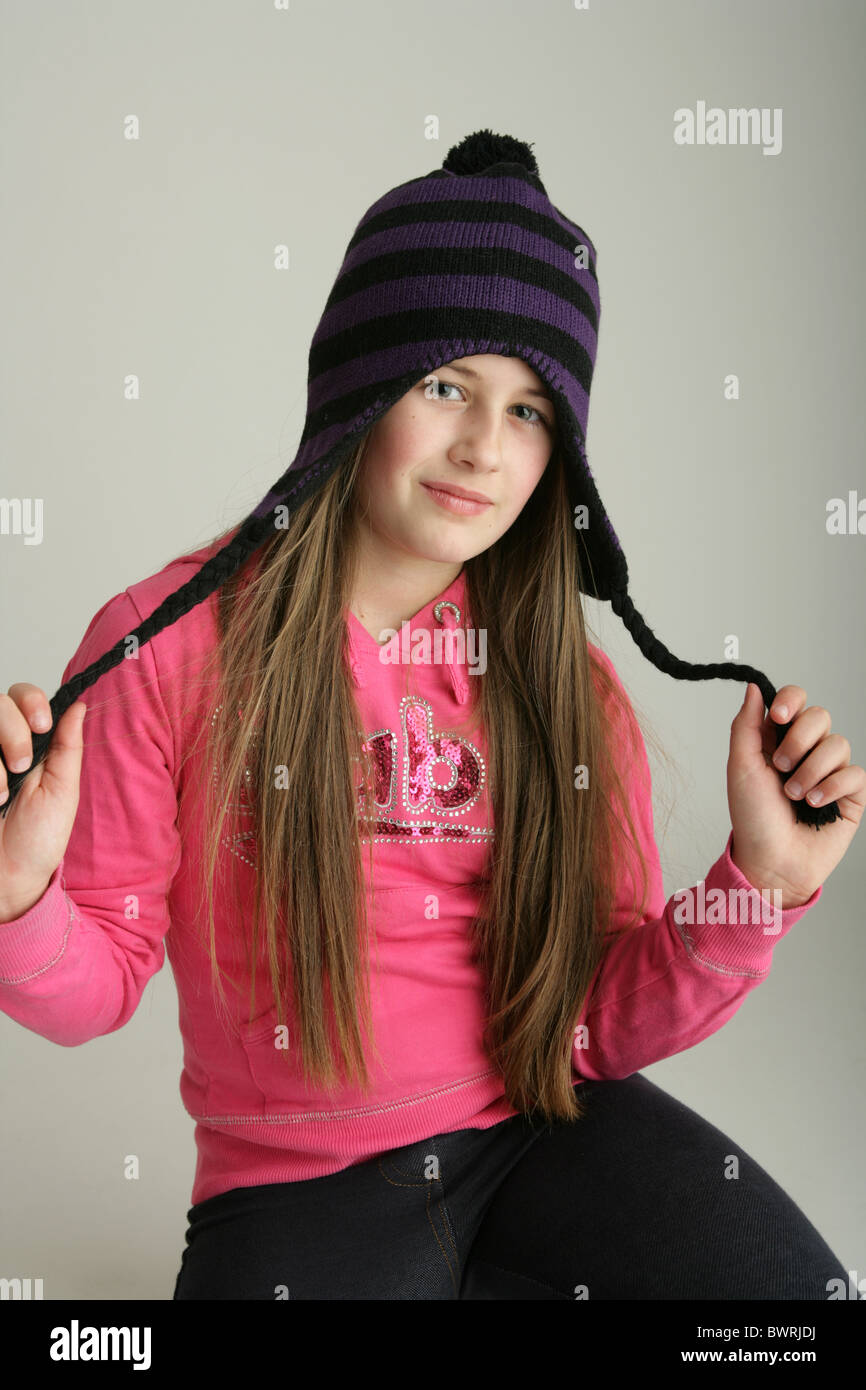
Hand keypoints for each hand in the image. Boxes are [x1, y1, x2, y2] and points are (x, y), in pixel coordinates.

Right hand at [0, 685, 87, 913]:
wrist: (8, 875)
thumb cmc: (37, 839)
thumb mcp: (62, 790)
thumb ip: (68, 746)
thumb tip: (80, 705)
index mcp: (30, 744)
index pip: (22, 697)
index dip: (30, 700)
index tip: (42, 725)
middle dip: (13, 731)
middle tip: (21, 766)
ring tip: (2, 793)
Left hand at [726, 683, 864, 907]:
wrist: (771, 862)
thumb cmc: (752, 818)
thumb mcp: (740, 767)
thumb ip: (747, 725)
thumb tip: (754, 687)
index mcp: (778, 739)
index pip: (795, 700)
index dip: (791, 701)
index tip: (779, 716)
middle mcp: (806, 751)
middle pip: (820, 716)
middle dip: (799, 740)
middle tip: (781, 768)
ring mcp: (830, 771)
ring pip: (838, 744)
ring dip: (811, 771)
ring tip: (795, 796)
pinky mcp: (851, 794)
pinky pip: (854, 773)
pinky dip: (832, 787)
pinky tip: (815, 805)